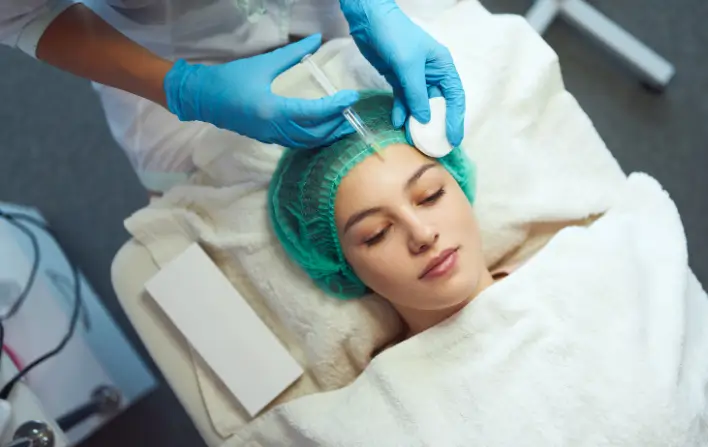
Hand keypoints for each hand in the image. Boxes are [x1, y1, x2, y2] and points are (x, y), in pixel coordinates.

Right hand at [164, 34, 359, 148]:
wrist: (203, 98)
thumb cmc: (231, 79)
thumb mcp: (262, 64)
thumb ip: (292, 54)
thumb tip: (316, 39)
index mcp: (272, 110)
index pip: (313, 113)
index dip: (335, 106)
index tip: (350, 97)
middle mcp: (274, 128)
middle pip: (314, 133)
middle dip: (336, 125)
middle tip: (353, 113)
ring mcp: (270, 137)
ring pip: (307, 142)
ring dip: (327, 134)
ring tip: (344, 123)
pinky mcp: (268, 138)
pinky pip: (297, 143)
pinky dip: (314, 138)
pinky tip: (324, 129)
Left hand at [340, 0, 464, 145]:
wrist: (369, 21)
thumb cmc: (395, 36)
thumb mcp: (408, 66)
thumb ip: (416, 94)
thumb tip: (424, 119)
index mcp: (442, 66)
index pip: (455, 97)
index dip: (455, 119)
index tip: (454, 139)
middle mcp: (432, 73)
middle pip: (438, 104)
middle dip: (435, 124)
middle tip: (433, 145)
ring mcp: (414, 78)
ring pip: (419, 105)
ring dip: (415, 121)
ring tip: (412, 139)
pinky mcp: (398, 80)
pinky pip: (403, 100)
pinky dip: (401, 111)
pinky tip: (397, 122)